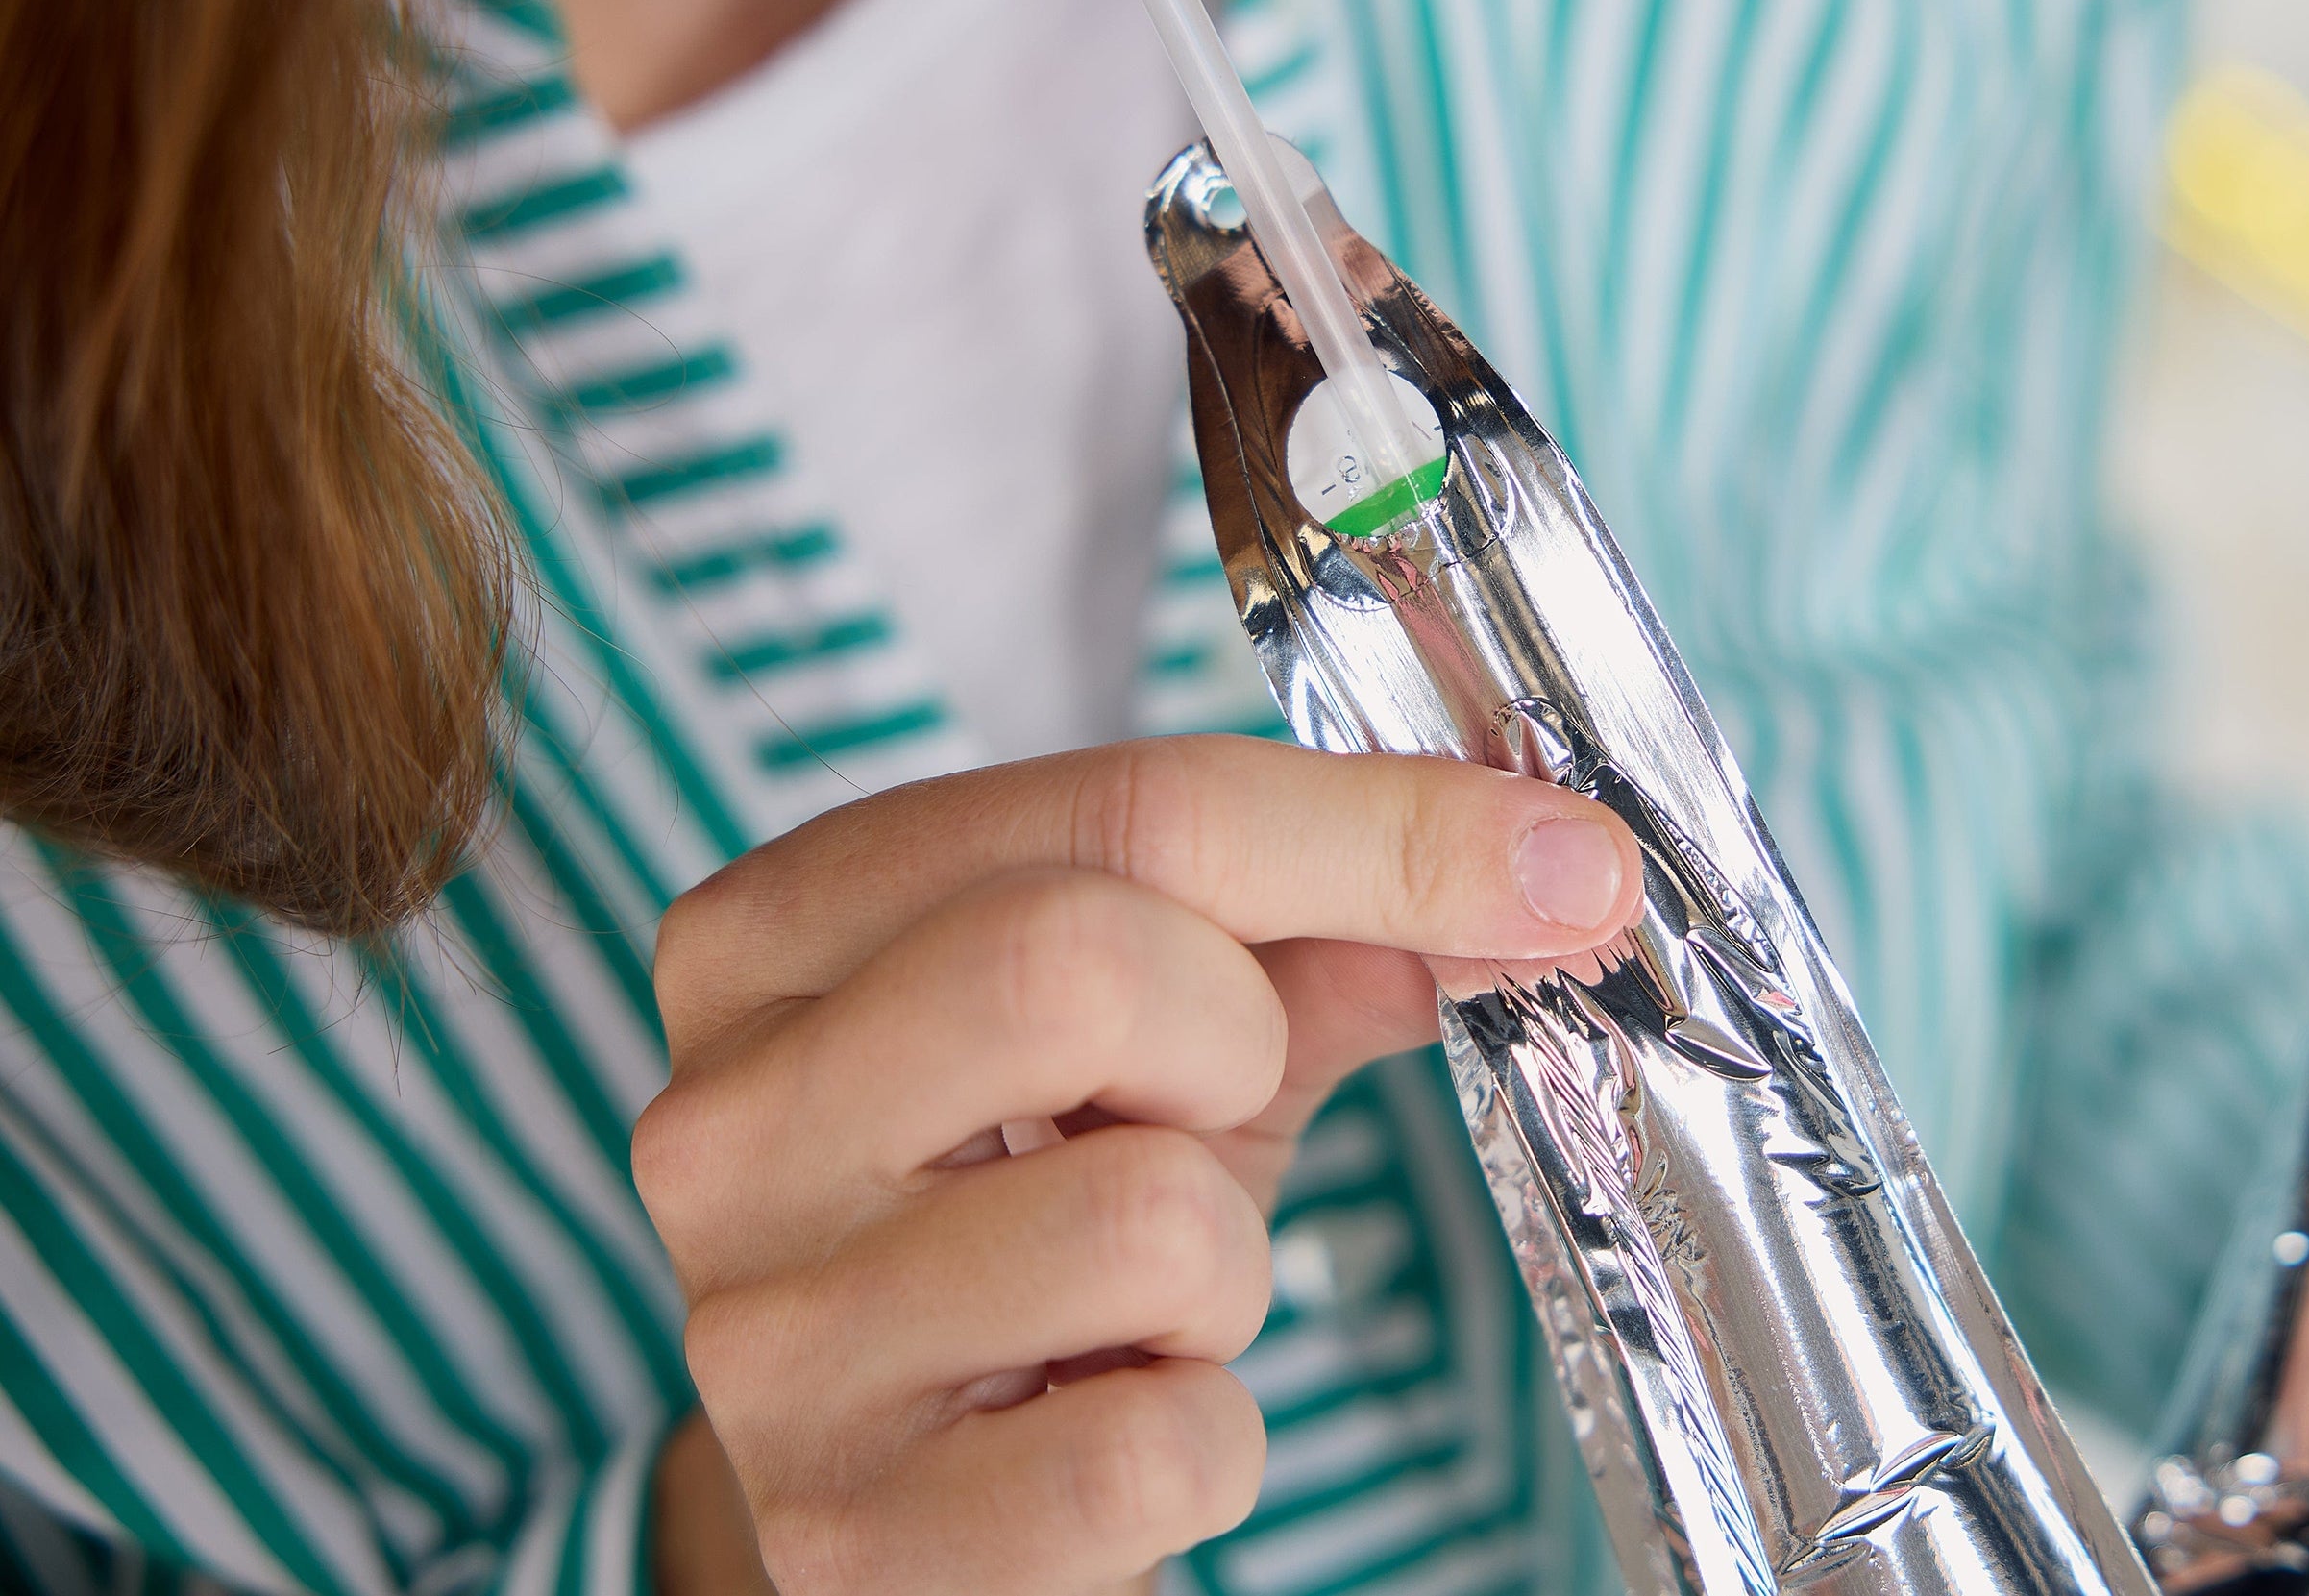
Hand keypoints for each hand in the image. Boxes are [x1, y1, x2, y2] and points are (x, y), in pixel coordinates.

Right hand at [632, 737, 1640, 1593]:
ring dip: (1223, 1267)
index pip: (1117, 806)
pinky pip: (1153, 1450)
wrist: (909, 1494)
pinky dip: (1205, 1440)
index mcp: (776, 935)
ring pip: (1142, 1218)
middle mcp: (721, 1121)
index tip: (1566, 865)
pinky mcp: (846, 1535)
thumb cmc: (1032, 1214)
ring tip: (1138, 1296)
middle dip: (1239, 1038)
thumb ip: (1327, 924)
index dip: (1384, 830)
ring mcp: (765, 1339)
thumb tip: (1547, 874)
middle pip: (1075, 963)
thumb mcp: (1162, 1033)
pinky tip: (1116, 1418)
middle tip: (1210, 1107)